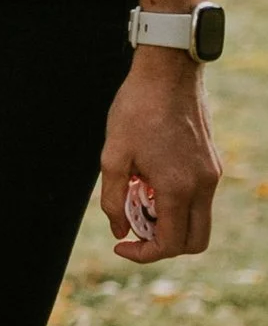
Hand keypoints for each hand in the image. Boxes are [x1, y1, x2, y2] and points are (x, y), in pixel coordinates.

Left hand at [99, 50, 220, 261]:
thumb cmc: (136, 109)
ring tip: (140, 197)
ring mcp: (212, 174)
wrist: (168, 72)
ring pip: (198, 221)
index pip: (170, 244)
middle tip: (134, 227)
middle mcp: (203, 186)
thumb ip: (114, 200)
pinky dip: (177, 203)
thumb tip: (120, 232)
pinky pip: (200, 199)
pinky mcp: (212, 164)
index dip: (143, 254)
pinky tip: (151, 179)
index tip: (121, 244)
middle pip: (194, 242)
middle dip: (163, 246)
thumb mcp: (113, 156)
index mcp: (178, 188)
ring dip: (170, 222)